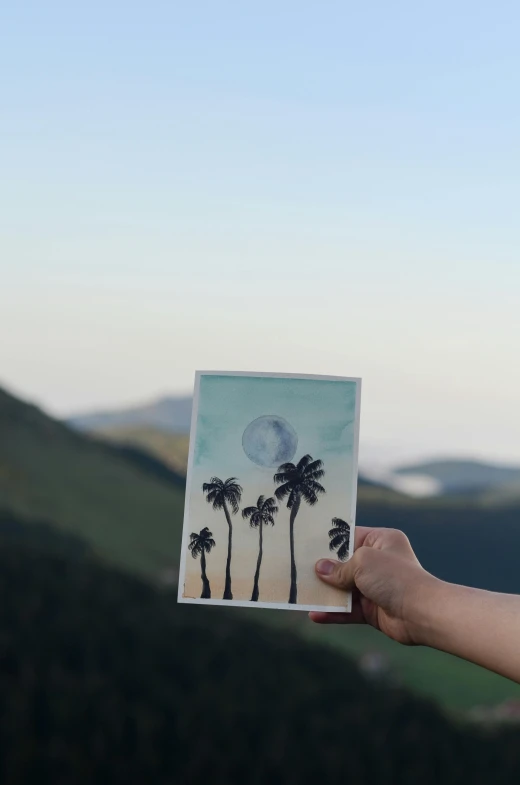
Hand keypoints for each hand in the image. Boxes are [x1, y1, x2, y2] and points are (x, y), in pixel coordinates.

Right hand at [309, 527, 437, 645]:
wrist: (421, 612)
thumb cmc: (395, 577)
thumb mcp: (362, 562)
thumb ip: (338, 568)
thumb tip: (320, 570)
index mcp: (382, 540)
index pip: (350, 537)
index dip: (329, 542)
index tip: (307, 545)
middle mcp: (379, 561)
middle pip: (344, 564)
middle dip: (324, 569)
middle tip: (298, 569)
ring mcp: (376, 586)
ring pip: (344, 588)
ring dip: (326, 592)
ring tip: (302, 593)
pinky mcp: (373, 609)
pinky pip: (348, 609)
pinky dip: (333, 612)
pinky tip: (315, 614)